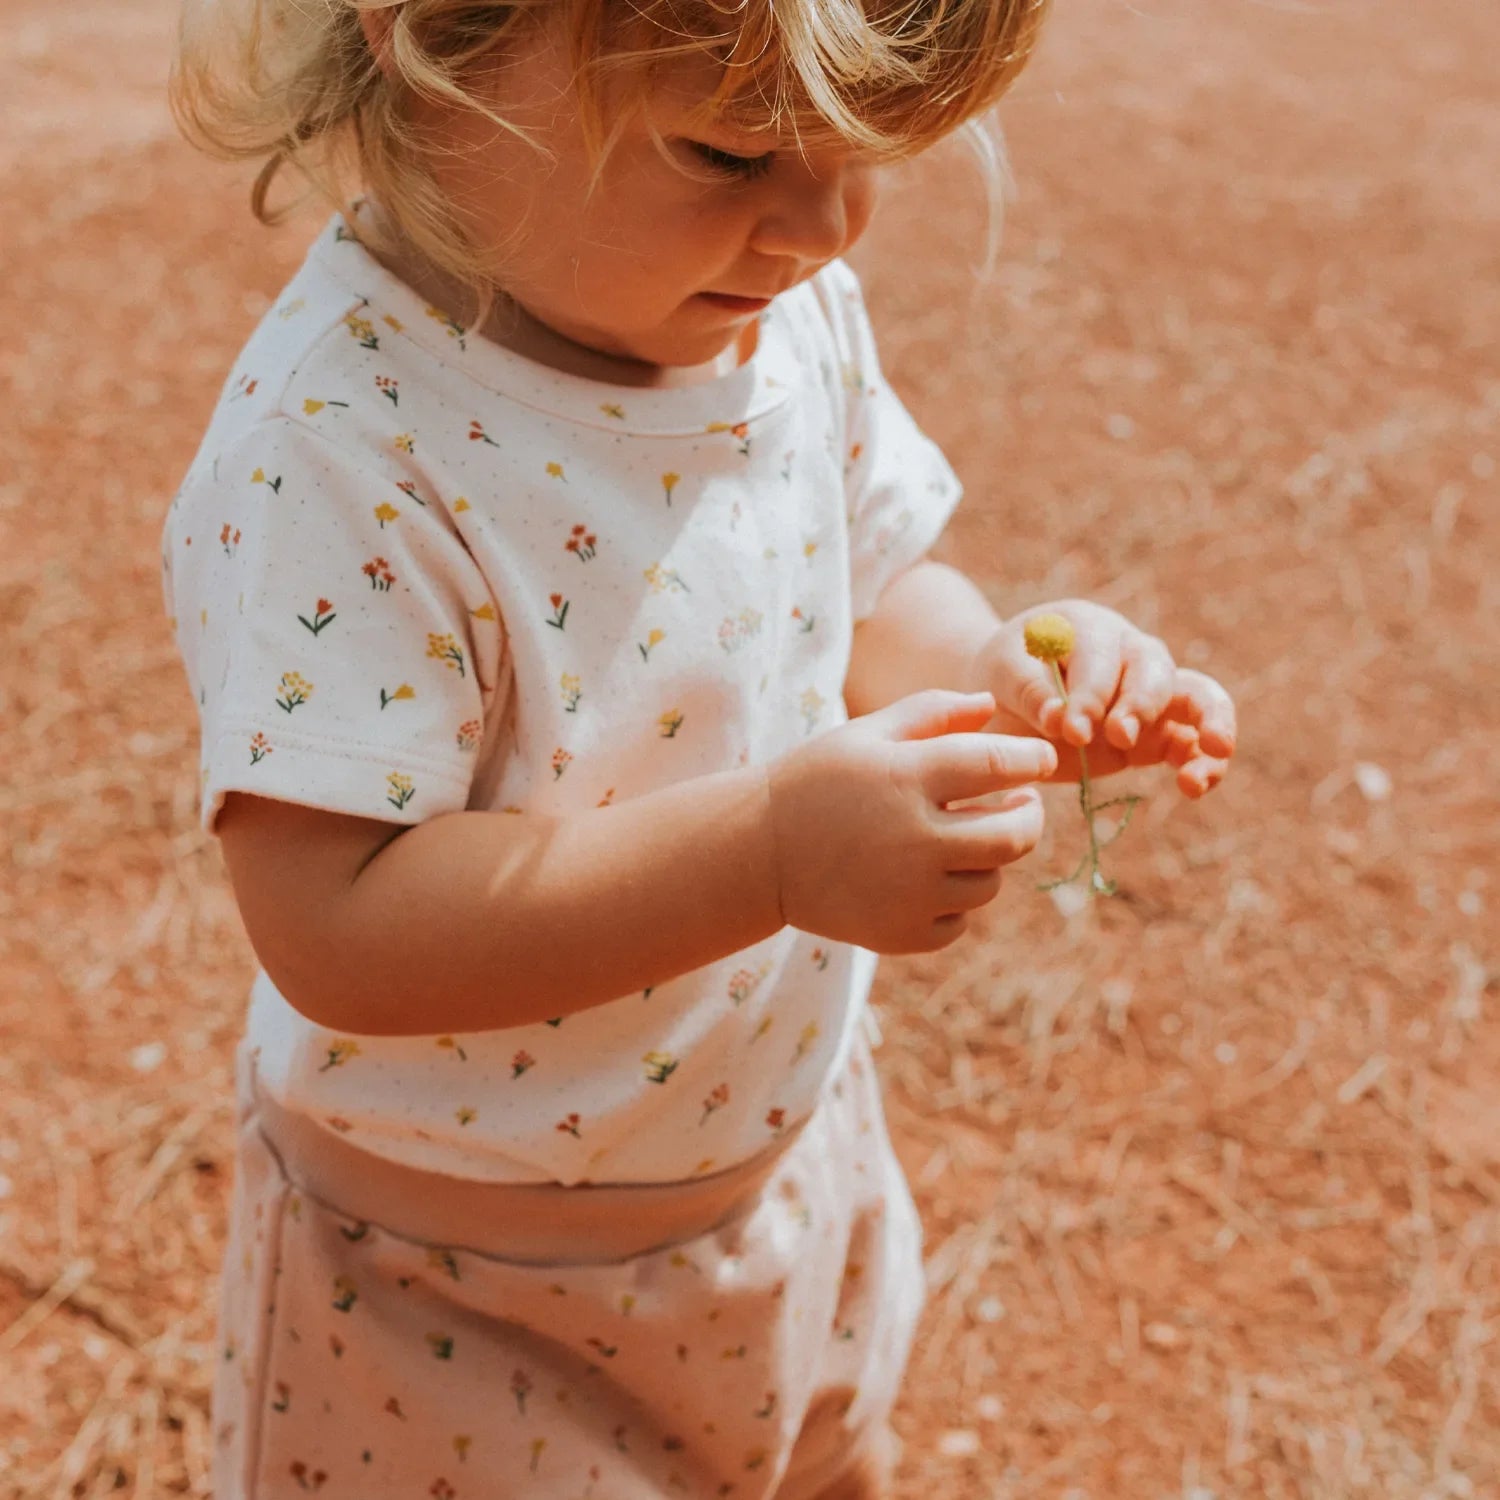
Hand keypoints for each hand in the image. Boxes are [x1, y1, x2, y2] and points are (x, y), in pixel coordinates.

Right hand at [767, 690, 1055, 953]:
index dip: (1032, 759)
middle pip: (1015, 835)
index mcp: (906, 778)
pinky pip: (960, 920)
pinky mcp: (902, 935)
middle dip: (1029, 815)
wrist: (758, 854)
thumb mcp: (867, 733)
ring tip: (960, 837)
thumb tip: (993, 706)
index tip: (1040, 760)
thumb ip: (933, 712)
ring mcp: (910, 895)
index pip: (1000, 764)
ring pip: (991, 881)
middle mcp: (915, 840)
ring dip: (986, 858)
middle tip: (1021, 803)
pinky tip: (928, 876)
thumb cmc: (817, 781)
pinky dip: (954, 900)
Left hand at [969, 600, 1237, 797]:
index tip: (1070, 728)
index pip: (1101, 659)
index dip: (1089, 695)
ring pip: (1198, 697)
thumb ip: (1029, 692)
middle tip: (1118, 736)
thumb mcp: (1002, 675)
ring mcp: (1151, 693)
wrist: (1008, 702)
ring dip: (1208, 724)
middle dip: (1140, 705)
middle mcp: (1130, 653)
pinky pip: (1192, 743)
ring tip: (1210, 755)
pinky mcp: (1158, 734)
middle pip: (1156, 670)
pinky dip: (1202, 762)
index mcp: (1090, 629)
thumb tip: (1061, 719)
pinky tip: (1194, 786)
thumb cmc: (1005, 678)